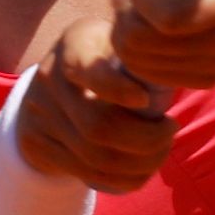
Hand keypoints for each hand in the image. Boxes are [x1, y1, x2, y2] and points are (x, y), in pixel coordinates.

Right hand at [17, 18, 177, 194]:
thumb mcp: (116, 36)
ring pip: (96, 157)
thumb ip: (140, 47)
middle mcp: (50, 81)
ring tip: (163, 148)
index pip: (89, 70)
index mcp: (73, 46)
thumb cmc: (103, 53)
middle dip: (146, 138)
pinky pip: (88, 174)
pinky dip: (126, 178)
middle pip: (97, 126)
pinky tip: (146, 168)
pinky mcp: (41, 146)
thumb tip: (173, 68)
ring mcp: (41, 117)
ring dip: (142, 162)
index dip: (116, 89)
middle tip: (171, 128)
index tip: (145, 100)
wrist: (51, 79)